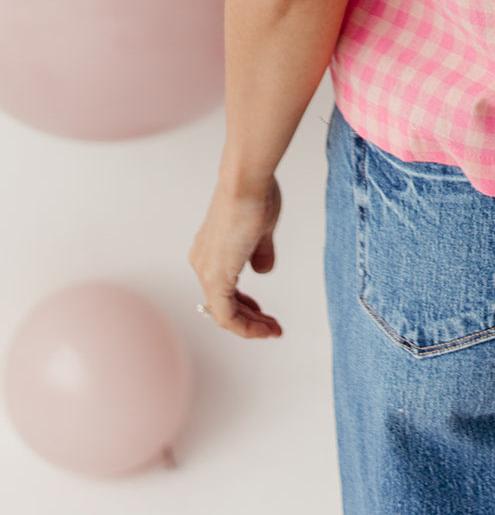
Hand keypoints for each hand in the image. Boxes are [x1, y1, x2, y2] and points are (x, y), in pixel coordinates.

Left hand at [188, 176, 282, 338]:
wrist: (245, 183)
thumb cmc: (254, 197)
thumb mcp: (261, 230)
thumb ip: (260, 252)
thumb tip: (262, 270)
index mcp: (211, 252)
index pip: (225, 291)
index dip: (246, 307)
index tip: (265, 314)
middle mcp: (203, 264)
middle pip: (224, 305)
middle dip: (250, 320)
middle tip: (271, 327)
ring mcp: (206, 271)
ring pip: (225, 311)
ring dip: (250, 324)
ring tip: (272, 330)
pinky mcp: (214, 277)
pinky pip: (226, 313)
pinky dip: (246, 325)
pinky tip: (264, 327)